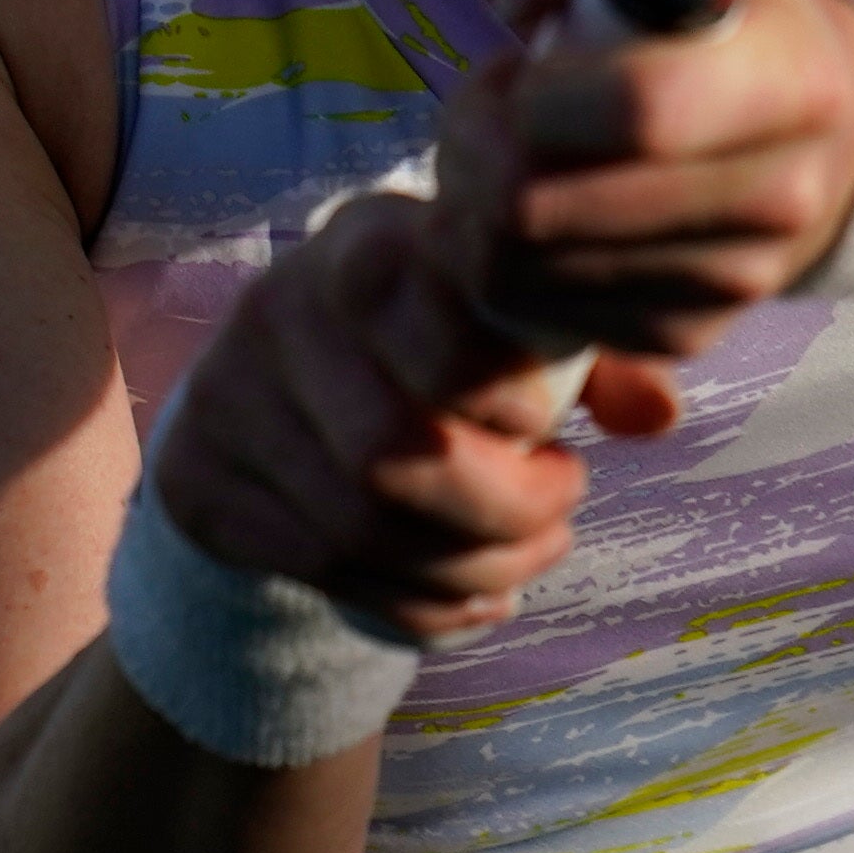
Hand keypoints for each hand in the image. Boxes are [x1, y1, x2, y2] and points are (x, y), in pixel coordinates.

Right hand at [147, 186, 682, 643]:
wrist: (265, 388)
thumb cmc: (425, 346)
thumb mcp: (503, 322)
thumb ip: (589, 353)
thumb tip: (654, 413)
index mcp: (369, 246)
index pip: (444, 328)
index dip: (512, 400)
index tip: (551, 427)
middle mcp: (280, 309)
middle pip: (395, 454)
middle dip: (506, 513)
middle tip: (558, 510)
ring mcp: (227, 400)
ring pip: (362, 529)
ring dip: (474, 568)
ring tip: (528, 554)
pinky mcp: (200, 484)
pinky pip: (325, 573)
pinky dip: (421, 606)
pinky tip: (472, 594)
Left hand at [459, 0, 853, 357]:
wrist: (802, 117)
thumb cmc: (695, 6)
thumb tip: (525, 6)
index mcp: (792, 77)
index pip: (639, 110)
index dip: (535, 94)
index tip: (519, 66)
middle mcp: (781, 194)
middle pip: (542, 209)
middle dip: (473, 149)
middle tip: (488, 108)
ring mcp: (736, 279)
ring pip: (516, 274)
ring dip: (471, 207)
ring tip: (506, 150)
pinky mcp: (686, 333)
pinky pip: (535, 316)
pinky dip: (501, 263)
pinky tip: (534, 206)